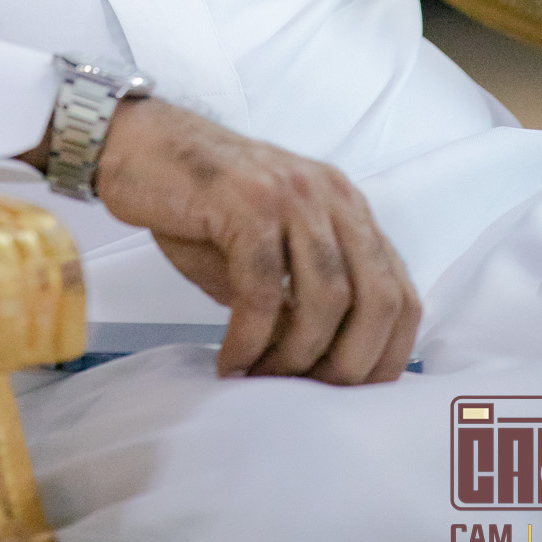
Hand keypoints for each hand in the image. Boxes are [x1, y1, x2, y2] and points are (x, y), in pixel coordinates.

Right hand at [94, 97, 419, 383]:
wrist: (140, 145)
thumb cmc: (201, 204)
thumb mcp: (267, 250)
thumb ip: (302, 296)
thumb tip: (323, 367)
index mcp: (347, 207)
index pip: (401, 292)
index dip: (388, 354)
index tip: (353, 395)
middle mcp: (331, 196)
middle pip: (377, 299)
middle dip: (348, 364)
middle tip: (309, 395)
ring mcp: (291, 194)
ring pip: (327, 298)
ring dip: (297, 356)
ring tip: (263, 380)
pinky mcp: (245, 202)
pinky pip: (263, 291)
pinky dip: (250, 339)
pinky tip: (230, 360)